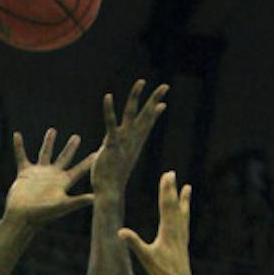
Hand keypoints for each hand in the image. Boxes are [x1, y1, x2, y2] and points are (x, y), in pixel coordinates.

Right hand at [3, 128, 94, 224]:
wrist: (22, 217)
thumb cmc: (42, 214)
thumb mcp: (62, 206)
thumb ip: (78, 201)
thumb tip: (96, 198)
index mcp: (62, 183)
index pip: (78, 170)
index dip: (87, 163)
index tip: (97, 153)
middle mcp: (52, 176)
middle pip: (64, 158)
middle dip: (70, 148)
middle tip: (77, 137)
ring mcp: (38, 174)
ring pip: (45, 154)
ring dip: (48, 142)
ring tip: (53, 130)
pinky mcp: (25, 173)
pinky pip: (21, 156)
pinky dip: (19, 146)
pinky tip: (17, 135)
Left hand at [91, 79, 168, 197]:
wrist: (110, 192)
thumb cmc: (112, 179)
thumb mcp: (118, 161)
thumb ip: (117, 151)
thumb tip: (110, 148)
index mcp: (134, 144)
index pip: (147, 125)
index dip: (154, 113)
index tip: (162, 102)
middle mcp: (132, 140)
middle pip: (146, 115)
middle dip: (155, 99)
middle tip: (165, 86)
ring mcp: (123, 141)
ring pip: (132, 114)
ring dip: (136, 97)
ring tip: (141, 82)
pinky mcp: (111, 143)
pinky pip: (111, 124)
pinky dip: (109, 110)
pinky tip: (108, 97)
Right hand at [119, 169, 192, 274]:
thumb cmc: (162, 272)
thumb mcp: (145, 258)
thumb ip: (134, 243)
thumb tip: (120, 232)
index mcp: (168, 231)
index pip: (166, 205)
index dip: (166, 189)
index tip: (167, 175)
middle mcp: (177, 230)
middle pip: (174, 205)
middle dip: (172, 189)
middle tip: (171, 173)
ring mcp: (182, 236)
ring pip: (183, 213)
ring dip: (184, 199)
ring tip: (187, 188)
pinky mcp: (184, 243)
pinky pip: (185, 223)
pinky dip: (185, 214)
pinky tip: (185, 213)